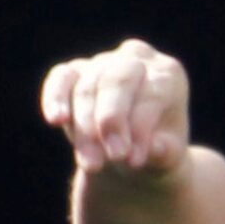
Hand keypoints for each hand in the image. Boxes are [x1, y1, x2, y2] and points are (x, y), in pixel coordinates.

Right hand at [41, 41, 191, 174]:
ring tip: (92, 165)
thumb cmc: (156, 149)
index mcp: (169, 74)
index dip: (141, 127)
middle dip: (111, 121)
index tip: (134, 160)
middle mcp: (136, 58)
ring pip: (87, 87)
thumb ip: (163, 151)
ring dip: (86, 128)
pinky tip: (56, 120)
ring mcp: (103, 61)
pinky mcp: (73, 72)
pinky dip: (55, 98)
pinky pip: (61, 79)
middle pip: (118, 80)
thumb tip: (152, 149)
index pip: (152, 94)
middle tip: (113, 157)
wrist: (130, 154)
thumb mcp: (167, 155)